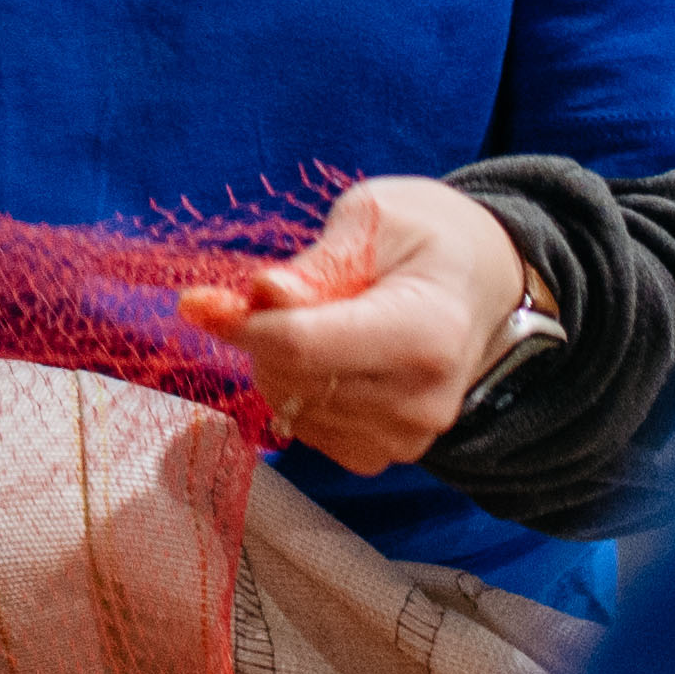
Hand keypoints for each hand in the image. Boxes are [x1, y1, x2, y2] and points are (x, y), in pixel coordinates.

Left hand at [173, 177, 528, 472]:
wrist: (477, 281)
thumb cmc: (420, 237)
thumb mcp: (371, 219)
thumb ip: (316, 264)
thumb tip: (261, 294)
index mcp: (427, 332)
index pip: (306, 347)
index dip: (242, 324)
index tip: (197, 301)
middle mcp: (424, 400)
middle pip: (292, 379)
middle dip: (260, 333)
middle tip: (278, 289)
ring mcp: (409, 437)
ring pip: (291, 406)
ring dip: (276, 360)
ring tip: (318, 317)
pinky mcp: (388, 453)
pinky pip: (307, 429)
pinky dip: (295, 390)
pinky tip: (324, 356)